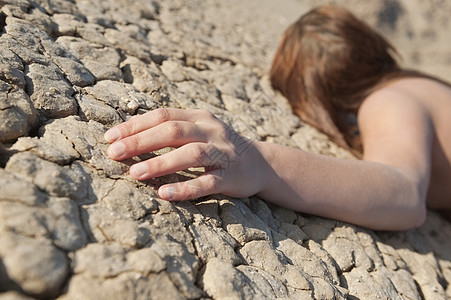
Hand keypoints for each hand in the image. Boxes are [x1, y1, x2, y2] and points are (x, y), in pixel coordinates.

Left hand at [104, 108, 266, 200]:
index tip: (110, 138)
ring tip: (135, 174)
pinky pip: (207, 182)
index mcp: (199, 117)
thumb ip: (172, 129)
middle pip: (174, 131)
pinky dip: (186, 188)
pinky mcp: (231, 177)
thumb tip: (128, 136)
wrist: (259, 163)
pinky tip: (165, 193)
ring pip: (191, 154)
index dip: (136, 125)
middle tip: (115, 153)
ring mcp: (222, 154)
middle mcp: (211, 131)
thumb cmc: (217, 147)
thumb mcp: (198, 130)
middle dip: (142, 141)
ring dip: (161, 163)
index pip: (163, 115)